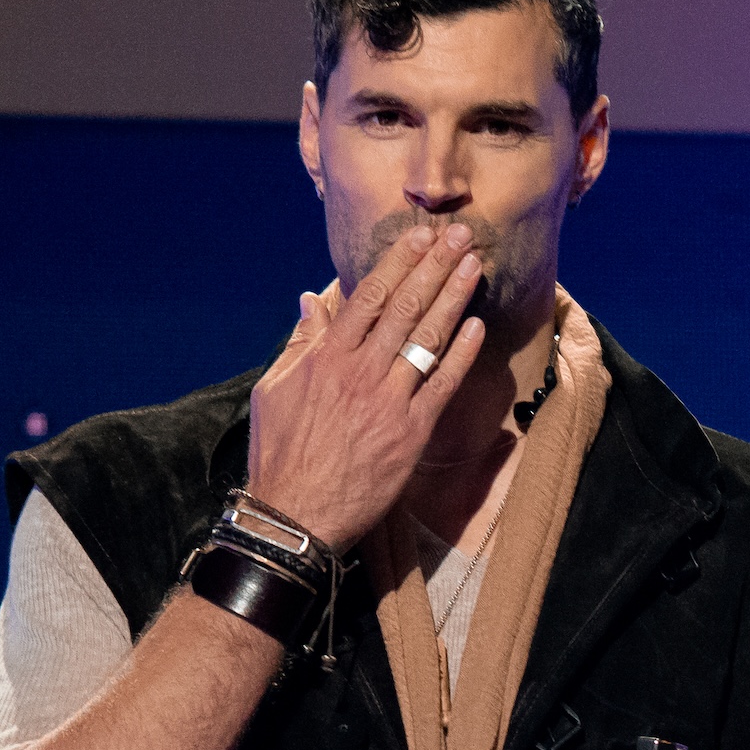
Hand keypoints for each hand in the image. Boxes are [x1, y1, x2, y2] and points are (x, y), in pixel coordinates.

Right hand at [246, 223, 484, 549]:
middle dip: (435, 266)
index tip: (420, 236)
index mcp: (327, 358)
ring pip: (427, 339)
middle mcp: (360, 372)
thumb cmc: (279, 454)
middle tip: (460, 235)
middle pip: (405, 307)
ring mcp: (388, 402)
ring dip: (454, 297)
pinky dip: (461, 356)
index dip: (399, 262)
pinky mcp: (410, 433)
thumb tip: (313, 301)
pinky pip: (442, 386)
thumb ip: (300, 343)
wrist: (295, 514)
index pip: (369, 296)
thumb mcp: (273, 390)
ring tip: (474, 266)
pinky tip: (477, 327)